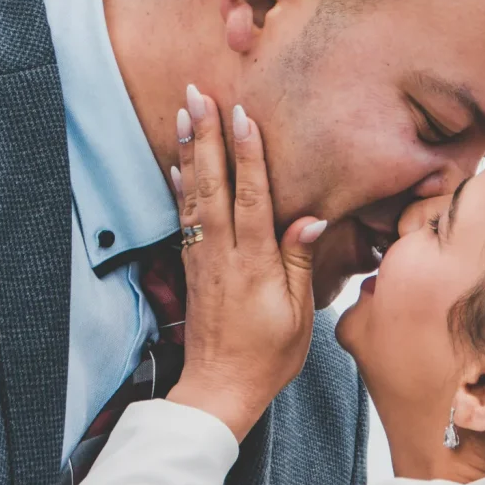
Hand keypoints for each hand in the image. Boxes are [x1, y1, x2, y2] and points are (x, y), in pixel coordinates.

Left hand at [165, 86, 326, 441]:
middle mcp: (222, 253)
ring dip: (187, 151)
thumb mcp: (298, 314)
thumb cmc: (268, 356)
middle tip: (198, 95)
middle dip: (205, 137)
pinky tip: (175, 164)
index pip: (251, 197)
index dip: (247, 155)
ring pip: (194, 194)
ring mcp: (203, 258)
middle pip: (213, 184)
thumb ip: (299, 261)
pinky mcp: (192, 267)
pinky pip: (184, 217)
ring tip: (183, 113)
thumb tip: (309, 216)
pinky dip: (178, 187)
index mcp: (253, 263)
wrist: (219, 390)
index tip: (241, 116)